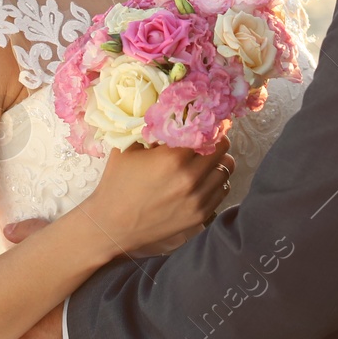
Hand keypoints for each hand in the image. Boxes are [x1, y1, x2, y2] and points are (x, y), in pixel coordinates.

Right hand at [82, 137, 234, 254]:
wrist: (111, 225)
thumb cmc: (116, 184)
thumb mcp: (128, 148)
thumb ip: (150, 130)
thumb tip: (169, 113)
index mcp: (173, 158)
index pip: (206, 132)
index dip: (207, 125)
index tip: (206, 123)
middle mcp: (190, 178)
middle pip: (222, 150)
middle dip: (216, 141)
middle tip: (210, 139)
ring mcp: (197, 199)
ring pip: (226, 170)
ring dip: (219, 162)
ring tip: (208, 160)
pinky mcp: (199, 216)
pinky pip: (222, 192)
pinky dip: (217, 182)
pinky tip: (205, 179)